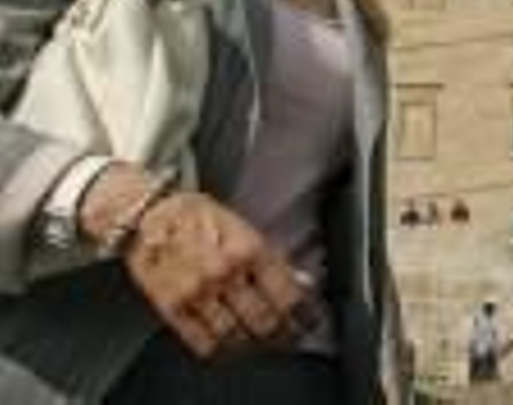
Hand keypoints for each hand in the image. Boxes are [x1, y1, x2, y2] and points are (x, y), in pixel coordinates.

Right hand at [80, 165, 310, 358]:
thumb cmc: (198, 218)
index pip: (288, 295)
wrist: (149, 215)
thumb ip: (273, 259)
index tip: (311, 322)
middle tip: (289, 336)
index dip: (305, 315)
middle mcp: (224, 273)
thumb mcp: (245, 229)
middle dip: (282, 334)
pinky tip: (230, 344)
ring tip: (261, 341)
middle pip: (265, 321)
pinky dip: (221, 349)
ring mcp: (197, 293)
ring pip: (235, 336)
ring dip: (253, 344)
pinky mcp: (171, 307)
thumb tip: (301, 283)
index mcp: (249, 249)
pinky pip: (202, 342)